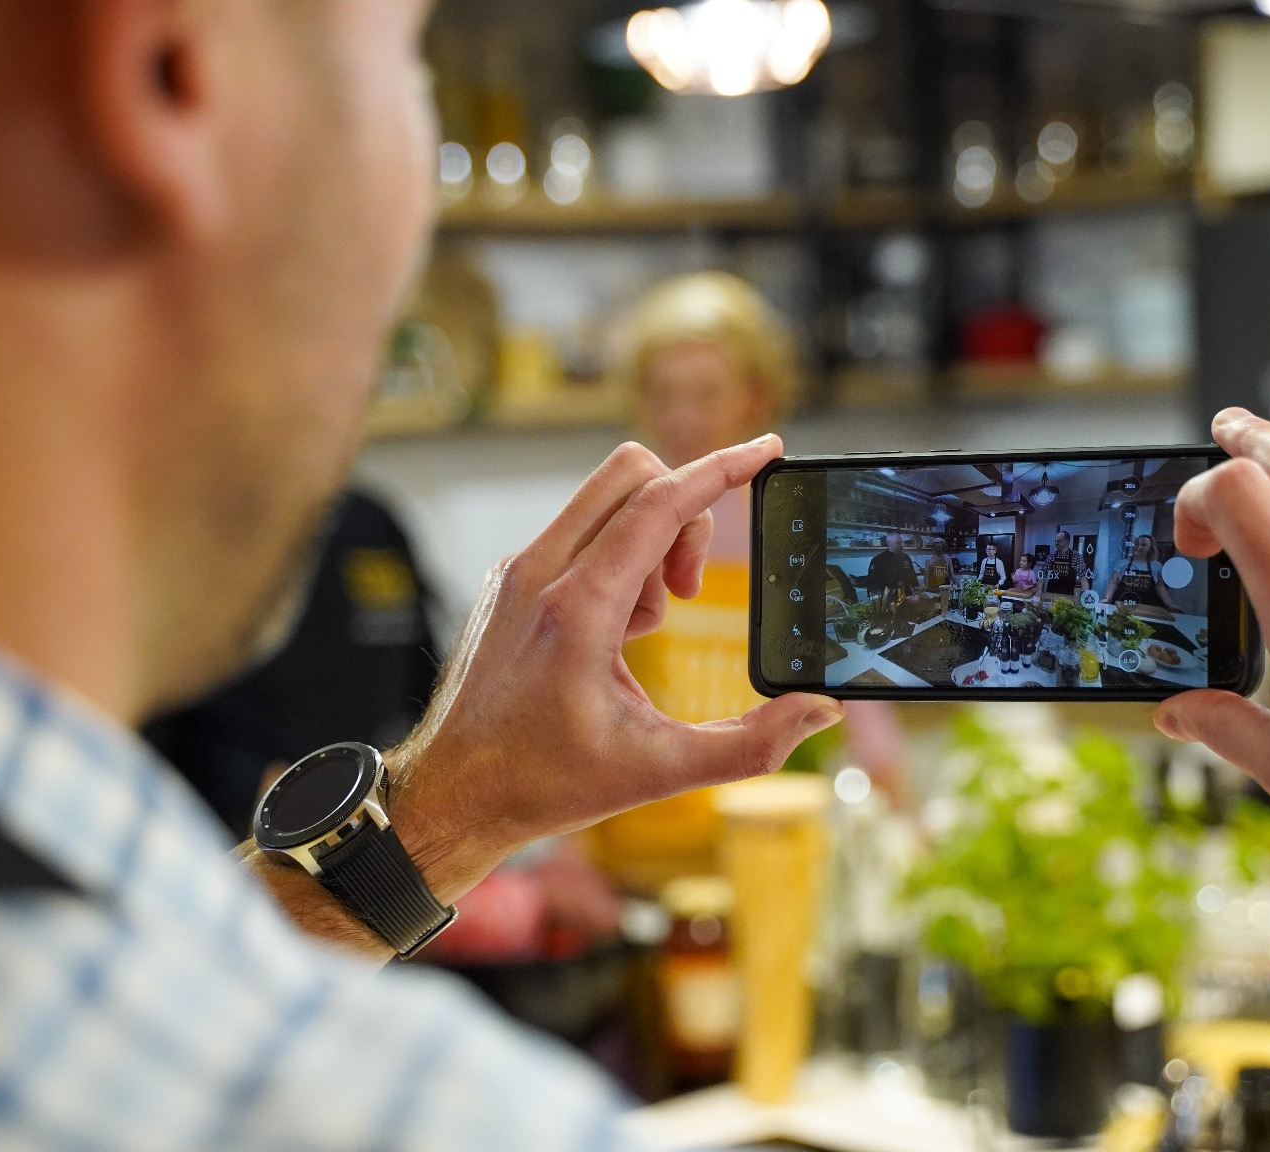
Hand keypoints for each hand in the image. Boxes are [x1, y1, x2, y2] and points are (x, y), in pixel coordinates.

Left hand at [386, 436, 840, 902]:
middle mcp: (539, 573)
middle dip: (684, 511)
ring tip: (646, 626)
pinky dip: (616, 559)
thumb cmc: (545, 784)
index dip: (722, 468)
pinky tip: (617, 632)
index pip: (659, 504)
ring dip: (648, 541)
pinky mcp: (508, 581)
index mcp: (577, 610)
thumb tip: (817, 711)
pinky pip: (578, 532)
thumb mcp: (658, 772)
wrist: (452, 795)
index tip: (768, 449)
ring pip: (604, 499)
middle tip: (687, 590)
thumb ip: (749, 745)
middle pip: (631, 474)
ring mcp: (517, 571)